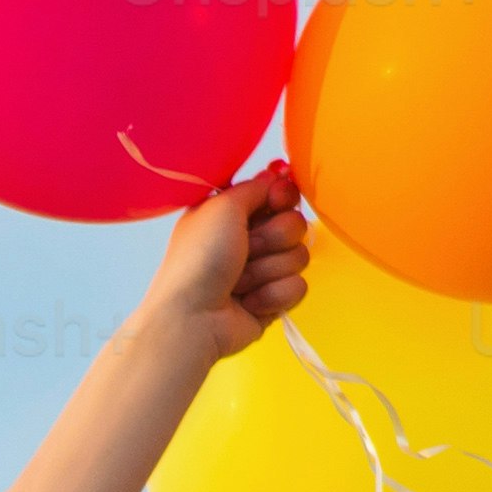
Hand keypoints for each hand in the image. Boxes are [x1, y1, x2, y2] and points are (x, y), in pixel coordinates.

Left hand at [132, 165, 309, 371]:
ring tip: (238, 282)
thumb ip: (253, 187)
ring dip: (267, 269)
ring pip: (298, 257)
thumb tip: (276, 173)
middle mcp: (248, 241)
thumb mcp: (222, 207)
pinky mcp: (271, 300)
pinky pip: (297, 287)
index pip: (279, 195)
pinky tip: (247, 303)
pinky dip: (272, 295)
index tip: (277, 201)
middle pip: (295, 224)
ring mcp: (261, 272)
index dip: (283, 197)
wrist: (192, 318)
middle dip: (272, 238)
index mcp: (232, 215)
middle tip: (245, 250)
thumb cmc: (199, 259)